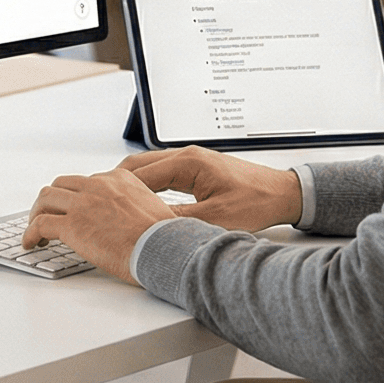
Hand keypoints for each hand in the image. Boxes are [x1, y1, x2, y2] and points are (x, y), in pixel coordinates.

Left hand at [20, 166, 178, 281]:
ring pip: (45, 199)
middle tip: (48, 216)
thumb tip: (125, 220)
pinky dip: (30, 233)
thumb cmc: (165, 238)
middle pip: (61, 185)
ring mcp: (83, 204)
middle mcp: (99, 185)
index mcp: (120, 179)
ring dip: (37, 213)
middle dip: (51, 201)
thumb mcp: (152, 207)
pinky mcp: (72, 225)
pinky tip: (31, 243)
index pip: (86, 181)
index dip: (74, 196)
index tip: (72, 208)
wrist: (165, 250)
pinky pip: (40, 224)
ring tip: (35, 230)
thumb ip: (133, 205)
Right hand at [118, 146, 301, 232]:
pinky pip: (161, 173)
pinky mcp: (196, 168)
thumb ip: (179, 220)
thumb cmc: (258, 201)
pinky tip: (141, 201)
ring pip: (148, 168)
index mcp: (189, 163)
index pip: (140, 174)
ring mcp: (191, 160)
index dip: (117, 191)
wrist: (283, 193)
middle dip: (116, 184)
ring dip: (131, 185)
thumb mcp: (216, 218)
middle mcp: (187, 156)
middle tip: (99, 204)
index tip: (101, 205)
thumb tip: (149, 226)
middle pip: (138, 166)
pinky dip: (146, 185)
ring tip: (115, 204)